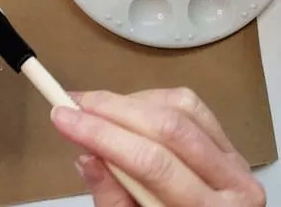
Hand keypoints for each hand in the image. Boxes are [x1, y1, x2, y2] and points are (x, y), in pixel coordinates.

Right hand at [50, 88, 265, 206]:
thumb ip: (111, 198)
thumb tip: (86, 155)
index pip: (151, 162)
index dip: (102, 134)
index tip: (61, 116)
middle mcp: (233, 182)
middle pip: (167, 127)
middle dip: (110, 109)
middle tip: (69, 104)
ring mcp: (234, 157)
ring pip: (179, 107)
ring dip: (128, 102)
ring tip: (92, 109)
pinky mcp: (227, 141)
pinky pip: (189, 104)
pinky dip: (150, 99)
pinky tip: (124, 110)